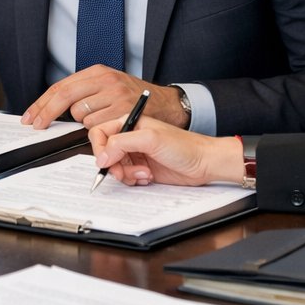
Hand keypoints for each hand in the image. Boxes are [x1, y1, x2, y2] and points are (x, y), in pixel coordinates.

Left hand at [22, 66, 187, 129]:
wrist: (168, 105)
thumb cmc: (134, 99)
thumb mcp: (109, 86)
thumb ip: (85, 92)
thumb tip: (53, 109)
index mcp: (98, 72)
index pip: (61, 86)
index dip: (41, 103)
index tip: (30, 116)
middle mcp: (105, 80)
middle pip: (64, 97)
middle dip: (46, 113)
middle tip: (36, 126)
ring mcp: (115, 94)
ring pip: (80, 115)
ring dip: (83, 123)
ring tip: (101, 121)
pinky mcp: (123, 110)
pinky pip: (97, 125)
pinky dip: (98, 130)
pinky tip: (110, 126)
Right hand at [87, 115, 244, 186]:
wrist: (204, 163)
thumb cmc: (185, 146)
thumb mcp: (150, 139)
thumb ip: (122, 143)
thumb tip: (102, 156)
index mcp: (130, 123)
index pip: (100, 133)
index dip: (100, 149)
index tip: (106, 161)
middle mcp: (131, 138)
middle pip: (106, 154)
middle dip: (114, 165)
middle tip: (124, 172)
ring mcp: (136, 154)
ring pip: (115, 167)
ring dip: (126, 174)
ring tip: (143, 173)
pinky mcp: (141, 169)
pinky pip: (126, 177)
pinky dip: (133, 180)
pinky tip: (146, 177)